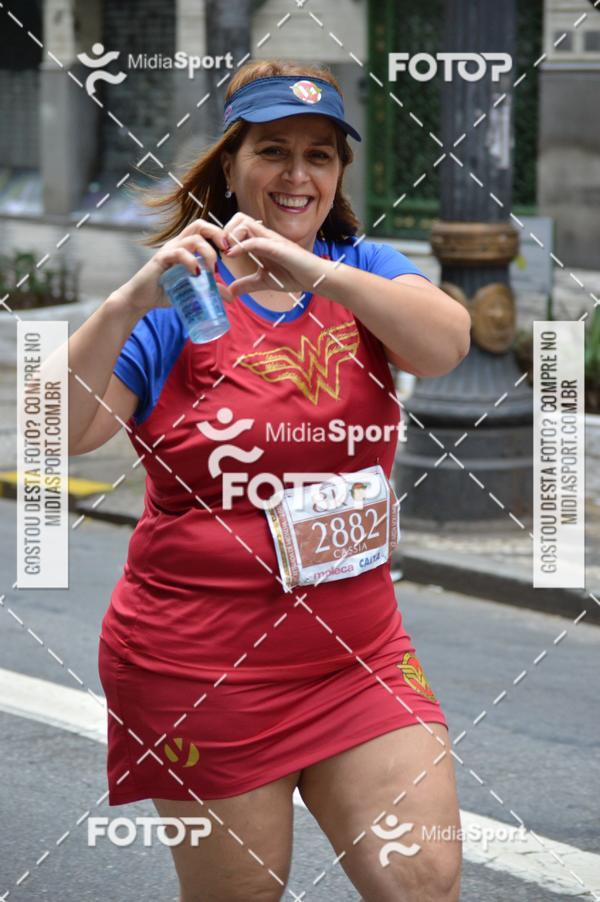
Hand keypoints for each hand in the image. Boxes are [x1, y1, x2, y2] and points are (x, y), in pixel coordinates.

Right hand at [118, 219, 233, 313]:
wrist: (142, 299)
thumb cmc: (166, 292)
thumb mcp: (193, 290)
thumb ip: (211, 289)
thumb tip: (231, 297)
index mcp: (186, 246)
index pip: (204, 230)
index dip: (219, 234)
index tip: (230, 250)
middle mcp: (178, 244)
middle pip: (200, 225)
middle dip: (217, 234)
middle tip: (226, 252)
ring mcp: (169, 250)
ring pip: (193, 239)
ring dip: (207, 253)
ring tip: (212, 271)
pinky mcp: (161, 259)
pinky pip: (178, 253)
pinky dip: (191, 262)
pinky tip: (196, 274)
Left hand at [220, 213, 333, 295]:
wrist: (314, 278)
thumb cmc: (293, 276)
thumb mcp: (264, 281)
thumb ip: (247, 284)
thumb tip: (231, 291)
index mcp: (260, 241)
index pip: (238, 225)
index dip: (226, 235)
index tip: (220, 251)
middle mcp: (264, 236)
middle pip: (238, 218)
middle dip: (225, 231)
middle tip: (221, 249)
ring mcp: (271, 240)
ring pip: (245, 224)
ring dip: (231, 236)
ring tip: (227, 252)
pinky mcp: (277, 247)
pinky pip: (255, 240)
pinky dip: (241, 246)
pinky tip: (232, 256)